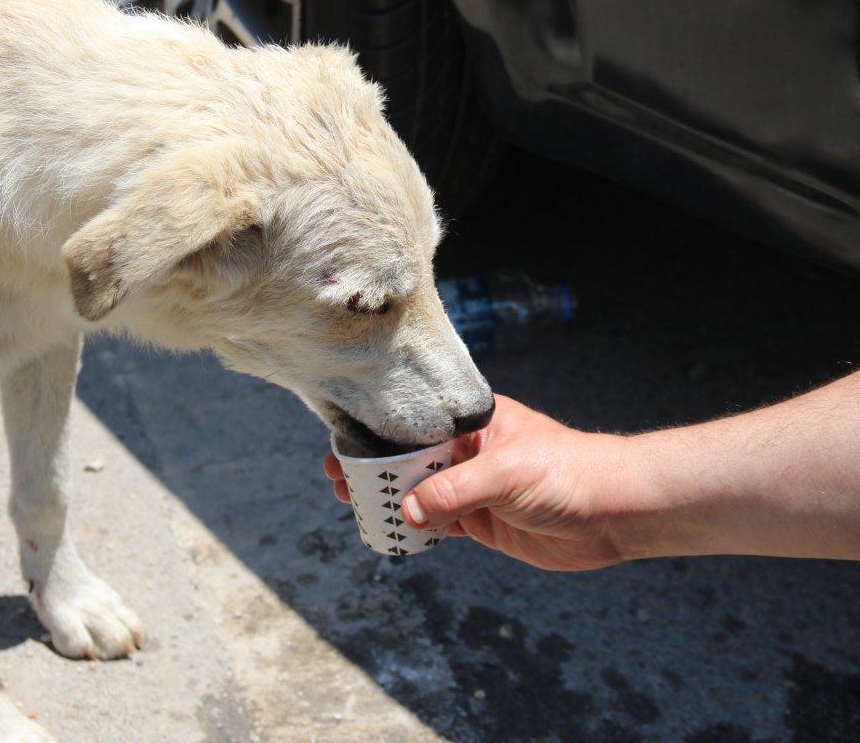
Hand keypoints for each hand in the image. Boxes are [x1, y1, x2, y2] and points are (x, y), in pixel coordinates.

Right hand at [324, 395, 634, 570]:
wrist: (616, 511)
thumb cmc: (569, 471)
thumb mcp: (506, 473)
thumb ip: (454, 490)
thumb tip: (407, 510)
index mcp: (473, 423)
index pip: (414, 425)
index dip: (377, 436)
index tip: (344, 447)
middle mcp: (469, 452)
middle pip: (409, 458)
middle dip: (374, 469)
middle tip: (337, 480)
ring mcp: (474, 487)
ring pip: (419, 492)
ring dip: (389, 499)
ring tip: (352, 503)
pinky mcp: (483, 521)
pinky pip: (438, 523)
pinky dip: (414, 528)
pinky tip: (392, 530)